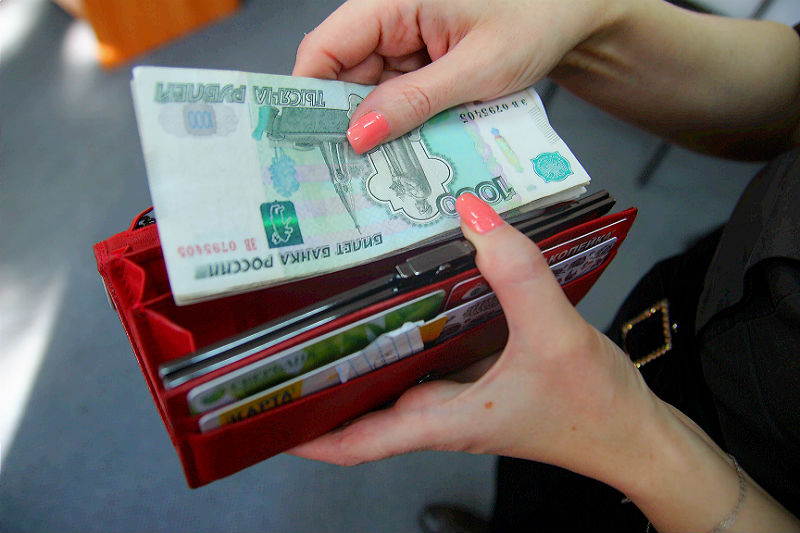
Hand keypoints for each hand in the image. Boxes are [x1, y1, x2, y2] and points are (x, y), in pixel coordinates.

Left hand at [289, 192, 658, 485]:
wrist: (635, 435)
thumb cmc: (595, 408)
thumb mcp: (553, 335)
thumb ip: (516, 272)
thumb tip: (473, 214)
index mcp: (443, 421)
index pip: (356, 443)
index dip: (305, 435)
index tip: (262, 416)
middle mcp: (441, 415)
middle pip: (360, 411)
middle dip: (318, 387)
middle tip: (280, 344)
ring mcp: (459, 401)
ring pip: (391, 384)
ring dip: (358, 361)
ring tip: (324, 317)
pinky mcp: (478, 385)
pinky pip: (427, 365)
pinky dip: (406, 341)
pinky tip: (404, 304)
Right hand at [292, 0, 624, 152]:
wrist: (572, 15)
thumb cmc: (537, 20)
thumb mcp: (477, 69)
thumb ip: (414, 101)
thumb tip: (359, 133)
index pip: (328, 45)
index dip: (309, 92)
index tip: (304, 140)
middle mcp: (391, 14)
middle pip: (343, 71)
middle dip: (346, 119)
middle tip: (347, 170)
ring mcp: (404, 37)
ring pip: (367, 87)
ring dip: (375, 126)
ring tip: (383, 164)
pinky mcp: (419, 57)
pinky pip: (393, 92)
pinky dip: (398, 120)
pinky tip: (405, 146)